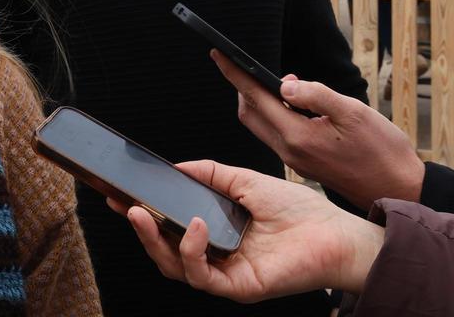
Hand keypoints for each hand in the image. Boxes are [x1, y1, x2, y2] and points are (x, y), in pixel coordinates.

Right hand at [121, 160, 383, 301]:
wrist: (336, 233)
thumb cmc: (298, 209)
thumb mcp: (245, 180)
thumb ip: (210, 173)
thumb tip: (176, 167)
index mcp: (214, 231)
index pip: (169, 227)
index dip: (143, 214)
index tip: (118, 195)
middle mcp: (215, 255)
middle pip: (164, 251)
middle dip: (140, 230)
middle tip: (124, 205)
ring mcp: (225, 273)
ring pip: (175, 267)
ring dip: (156, 242)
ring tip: (147, 214)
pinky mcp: (238, 287)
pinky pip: (203, 276)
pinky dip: (193, 251)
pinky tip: (195, 227)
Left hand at [211, 51, 423, 209]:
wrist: (398, 189)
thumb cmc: (382, 150)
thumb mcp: (353, 113)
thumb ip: (317, 95)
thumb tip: (285, 84)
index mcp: (298, 136)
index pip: (255, 98)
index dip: (235, 74)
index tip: (218, 54)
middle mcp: (289, 151)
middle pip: (250, 113)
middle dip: (243, 87)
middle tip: (248, 65)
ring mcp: (294, 159)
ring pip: (261, 125)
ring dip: (261, 101)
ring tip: (281, 83)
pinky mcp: (303, 163)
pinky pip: (277, 134)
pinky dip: (276, 114)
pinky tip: (294, 104)